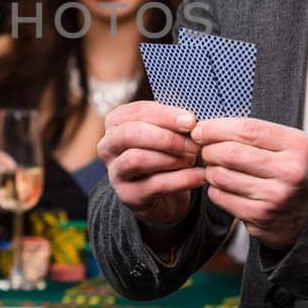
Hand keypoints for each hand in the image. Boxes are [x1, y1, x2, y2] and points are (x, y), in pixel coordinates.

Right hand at [97, 101, 205, 227]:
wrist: (164, 196)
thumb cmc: (165, 155)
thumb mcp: (166, 134)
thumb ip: (174, 124)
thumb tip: (191, 120)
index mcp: (116, 123)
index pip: (138, 111)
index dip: (165, 115)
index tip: (191, 121)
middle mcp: (108, 146)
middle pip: (131, 133)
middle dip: (166, 137)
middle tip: (193, 143)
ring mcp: (115, 172)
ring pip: (137, 159)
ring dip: (171, 158)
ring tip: (193, 159)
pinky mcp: (128, 195)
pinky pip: (154, 185)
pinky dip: (182, 180)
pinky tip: (199, 176)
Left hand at [191, 117, 307, 249]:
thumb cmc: (296, 174)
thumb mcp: (291, 147)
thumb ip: (257, 135)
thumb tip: (209, 128)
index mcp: (299, 146)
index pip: (247, 129)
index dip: (216, 127)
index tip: (201, 129)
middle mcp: (290, 171)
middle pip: (230, 153)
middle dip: (209, 149)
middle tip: (205, 150)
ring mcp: (276, 197)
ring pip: (222, 176)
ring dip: (210, 170)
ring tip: (215, 168)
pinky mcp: (261, 217)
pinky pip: (221, 198)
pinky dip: (215, 190)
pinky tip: (224, 187)